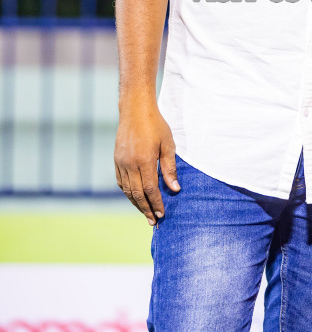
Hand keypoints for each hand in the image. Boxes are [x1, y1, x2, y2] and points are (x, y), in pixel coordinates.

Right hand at [114, 101, 179, 224]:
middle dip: (146, 209)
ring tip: (145, 213)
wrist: (135, 110)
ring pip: (127, 190)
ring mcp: (121, 163)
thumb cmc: (155, 125)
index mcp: (144, 161)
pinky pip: (121, 182)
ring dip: (136, 203)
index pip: (150, 190)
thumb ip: (170, 168)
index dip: (156, 204)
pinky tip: (134, 197)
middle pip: (137, 194)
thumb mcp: (168, 144)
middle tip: (154, 221)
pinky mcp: (116, 160)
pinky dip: (128, 192)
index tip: (162, 215)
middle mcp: (130, 164)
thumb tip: (174, 189)